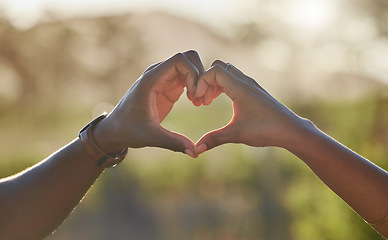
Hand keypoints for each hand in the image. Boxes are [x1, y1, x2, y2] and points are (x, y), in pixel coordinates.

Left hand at [94, 50, 204, 157]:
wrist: (116, 129)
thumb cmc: (128, 131)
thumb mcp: (150, 137)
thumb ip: (173, 142)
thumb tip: (195, 153)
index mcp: (151, 80)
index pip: (179, 59)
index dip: (193, 73)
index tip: (195, 94)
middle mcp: (157, 74)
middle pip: (188, 58)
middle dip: (200, 75)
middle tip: (201, 99)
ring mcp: (163, 78)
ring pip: (190, 65)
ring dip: (199, 81)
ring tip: (199, 102)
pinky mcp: (168, 86)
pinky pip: (187, 76)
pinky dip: (196, 86)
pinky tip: (196, 103)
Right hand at [194, 60, 309, 153]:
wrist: (290, 130)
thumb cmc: (266, 130)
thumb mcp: (237, 135)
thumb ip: (214, 139)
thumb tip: (196, 150)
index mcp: (240, 88)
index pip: (214, 70)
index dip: (201, 82)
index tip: (198, 100)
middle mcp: (245, 82)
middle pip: (218, 67)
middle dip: (206, 81)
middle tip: (201, 101)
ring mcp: (250, 84)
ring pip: (226, 72)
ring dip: (214, 83)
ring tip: (207, 102)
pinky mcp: (253, 90)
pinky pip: (233, 79)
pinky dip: (222, 86)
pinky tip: (219, 101)